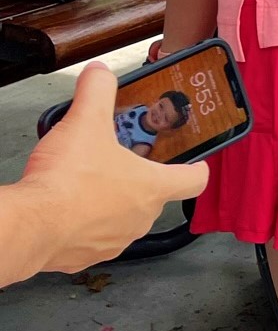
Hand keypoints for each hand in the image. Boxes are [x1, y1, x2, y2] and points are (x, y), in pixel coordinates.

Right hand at [19, 63, 208, 276]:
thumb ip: (97, 91)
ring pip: (123, 218)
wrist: (29, 226)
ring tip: (87, 180)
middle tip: (120, 159)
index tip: (190, 160)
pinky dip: (83, 223)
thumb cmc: (66, 182)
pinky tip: (65, 205)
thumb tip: (99, 74)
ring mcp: (114, 241)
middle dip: (139, 177)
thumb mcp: (86, 121)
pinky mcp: (84, 257)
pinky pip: (92, 237)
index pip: (195, 179)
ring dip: (110, 201)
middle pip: (155, 195)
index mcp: (153, 187)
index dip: (195, 167)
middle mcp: (140, 219)